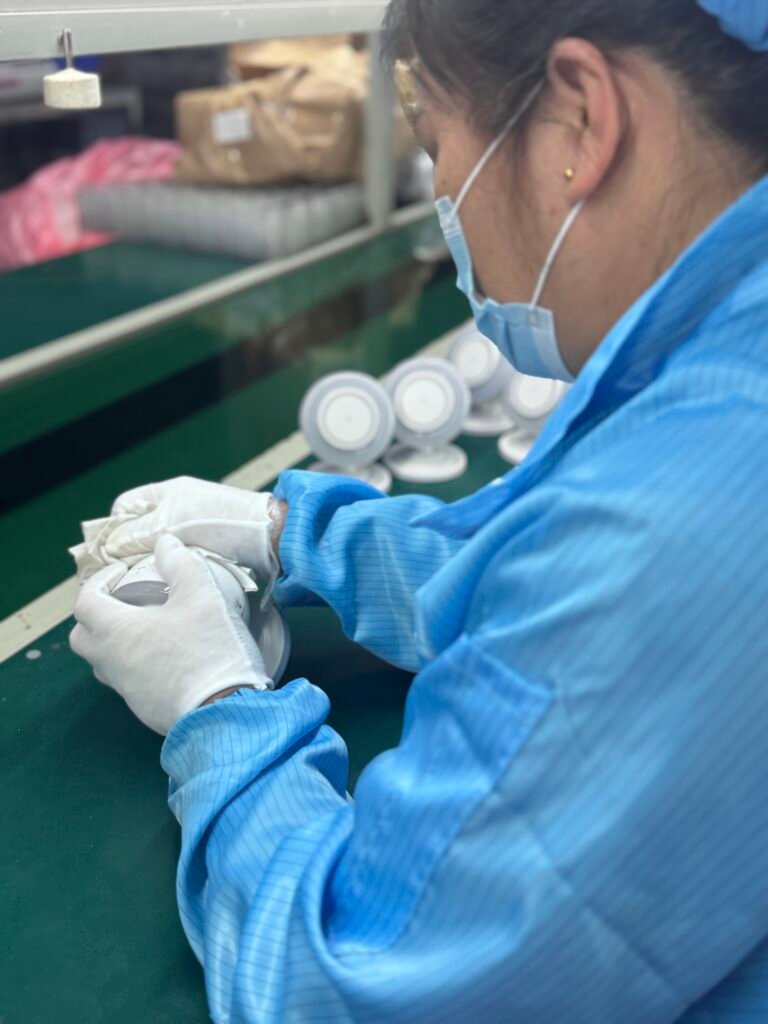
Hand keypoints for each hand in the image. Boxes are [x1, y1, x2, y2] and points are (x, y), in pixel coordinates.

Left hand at [70, 534, 271, 734]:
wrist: (225, 711)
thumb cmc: (208, 648)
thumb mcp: (201, 594)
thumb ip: (180, 563)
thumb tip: (165, 543)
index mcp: (115, 631)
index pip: (85, 601)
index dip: (99, 580)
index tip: (123, 573)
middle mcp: (111, 662)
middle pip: (83, 636)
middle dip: (97, 613)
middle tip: (126, 601)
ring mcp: (126, 690)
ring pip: (104, 662)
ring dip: (115, 641)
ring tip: (149, 628)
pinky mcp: (144, 709)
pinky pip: (128, 681)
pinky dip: (136, 664)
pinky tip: (169, 657)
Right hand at [103, 477, 278, 580]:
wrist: (270, 537)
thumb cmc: (220, 522)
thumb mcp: (168, 524)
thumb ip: (134, 533)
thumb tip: (108, 548)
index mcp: (166, 494)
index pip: (125, 507)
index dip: (113, 529)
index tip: (108, 555)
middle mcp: (178, 509)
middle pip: (139, 531)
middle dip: (129, 552)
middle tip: (123, 576)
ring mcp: (194, 530)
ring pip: (158, 550)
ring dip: (150, 566)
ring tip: (144, 584)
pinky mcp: (208, 550)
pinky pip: (179, 562)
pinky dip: (171, 572)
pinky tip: (169, 586)